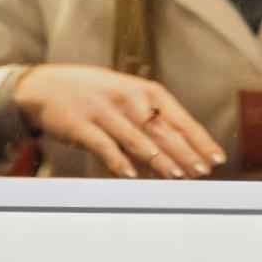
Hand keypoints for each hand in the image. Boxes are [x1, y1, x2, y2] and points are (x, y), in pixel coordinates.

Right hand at [12, 64, 225, 179]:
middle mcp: (127, 98)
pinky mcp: (81, 124)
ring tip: (177, 177)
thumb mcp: (125, 96)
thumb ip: (150, 119)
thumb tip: (179, 149)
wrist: (44, 85)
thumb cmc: (93, 94)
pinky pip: (103, 145)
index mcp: (143, 90)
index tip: (217, 158)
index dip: (199, 139)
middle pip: (162, 131)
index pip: (179, 117)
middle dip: (185, 153)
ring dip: (158, 160)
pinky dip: (117, 161)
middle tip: (203, 173)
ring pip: (137, 139)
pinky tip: (130, 175)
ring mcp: (104, 111)